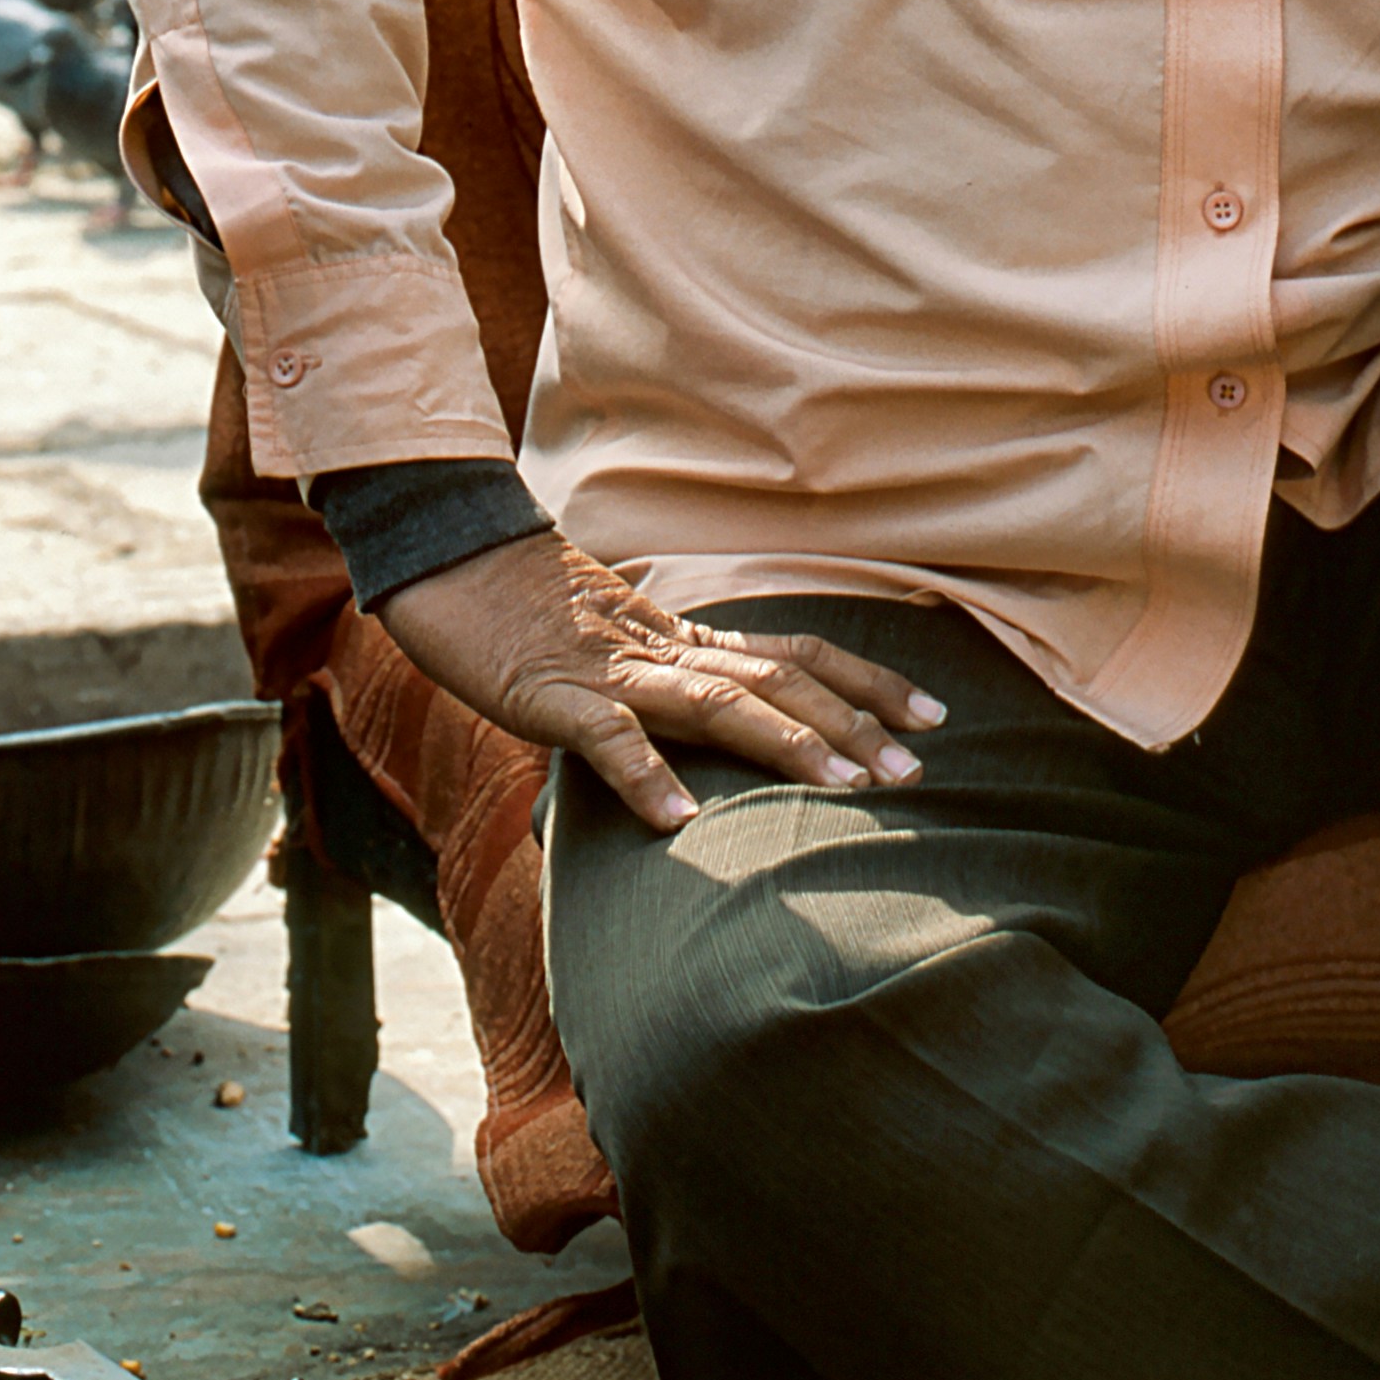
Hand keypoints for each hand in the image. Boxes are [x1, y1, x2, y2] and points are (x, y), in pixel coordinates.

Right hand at [369, 521, 945, 837]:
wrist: (448, 557)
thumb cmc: (524, 612)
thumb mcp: (610, 652)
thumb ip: (659, 688)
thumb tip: (705, 739)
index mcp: (681, 640)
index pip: (795, 652)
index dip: (866, 680)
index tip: (931, 713)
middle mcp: (663, 650)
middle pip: (778, 677)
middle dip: (851, 723)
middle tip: (915, 768)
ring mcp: (612, 672)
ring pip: (716, 701)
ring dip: (784, 743)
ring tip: (842, 786)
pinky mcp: (553, 695)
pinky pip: (607, 738)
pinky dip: (644, 775)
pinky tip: (676, 822)